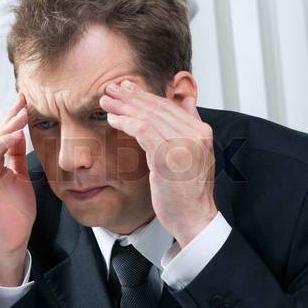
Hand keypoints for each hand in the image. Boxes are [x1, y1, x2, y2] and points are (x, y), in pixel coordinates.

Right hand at [0, 94, 35, 285]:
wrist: (10, 242)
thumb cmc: (14, 214)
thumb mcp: (19, 177)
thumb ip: (16, 156)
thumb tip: (20, 133)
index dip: (12, 118)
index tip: (25, 102)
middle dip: (10, 116)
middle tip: (24, 100)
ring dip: (6, 127)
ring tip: (22, 115)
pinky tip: (13, 136)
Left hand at [100, 81, 216, 247]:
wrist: (194, 218)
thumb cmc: (188, 191)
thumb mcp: (194, 154)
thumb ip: (188, 127)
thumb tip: (185, 100)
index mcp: (202, 131)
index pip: (170, 105)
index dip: (145, 95)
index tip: (126, 89)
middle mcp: (195, 134)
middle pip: (158, 107)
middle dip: (130, 97)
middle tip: (110, 89)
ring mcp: (183, 144)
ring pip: (148, 116)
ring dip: (123, 108)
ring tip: (106, 102)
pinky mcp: (168, 156)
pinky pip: (143, 130)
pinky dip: (126, 123)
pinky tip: (113, 120)